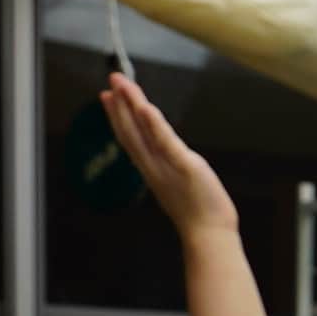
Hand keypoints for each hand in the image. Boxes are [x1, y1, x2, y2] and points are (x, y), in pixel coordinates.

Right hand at [102, 72, 237, 243]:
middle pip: (130, 130)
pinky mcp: (184, 166)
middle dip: (119, 104)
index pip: (130, 137)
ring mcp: (165, 165)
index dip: (117, 116)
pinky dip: (154, 124)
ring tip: (122, 84)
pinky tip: (145, 106)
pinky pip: (165, 142)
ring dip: (131, 105)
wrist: (208, 235)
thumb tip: (171, 158)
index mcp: (151, 168)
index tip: (107, 97)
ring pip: (142, 131)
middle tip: (111, 80)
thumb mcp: (179, 185)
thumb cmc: (199, 213)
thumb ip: (171, 169)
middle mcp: (152, 165)